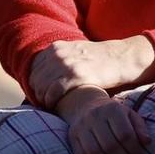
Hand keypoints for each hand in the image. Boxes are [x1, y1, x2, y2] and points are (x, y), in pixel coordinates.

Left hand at [27, 37, 154, 107]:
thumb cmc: (98, 60)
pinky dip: (52, 101)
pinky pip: (54, 92)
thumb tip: (42, 74)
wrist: (120, 58)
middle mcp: (59, 54)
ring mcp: (67, 64)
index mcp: (56, 47)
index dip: (36, 84)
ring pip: (42, 87)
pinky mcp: (77, 76)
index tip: (43, 93)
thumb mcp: (75, 52)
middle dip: (39, 93)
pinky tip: (57, 106)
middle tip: (46, 103)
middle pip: (35, 79)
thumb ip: (59, 59)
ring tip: (52, 105)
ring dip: (44, 99)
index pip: (34, 69)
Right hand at [61, 88, 151, 153]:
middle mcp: (94, 116)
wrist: (86, 105)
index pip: (125, 134)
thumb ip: (140, 127)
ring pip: (95, 153)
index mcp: (112, 108)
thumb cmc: (114, 114)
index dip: (134, 150)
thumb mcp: (130, 114)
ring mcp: (81, 127)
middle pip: (110, 145)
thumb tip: (147, 142)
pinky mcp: (72, 137)